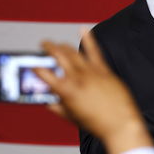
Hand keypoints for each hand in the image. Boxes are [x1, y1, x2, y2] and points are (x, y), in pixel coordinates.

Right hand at [34, 31, 153, 153]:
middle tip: (43, 44)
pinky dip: (88, 39)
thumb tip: (46, 101)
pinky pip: (95, 51)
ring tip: (56, 43)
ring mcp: (92, 72)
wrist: (121, 124)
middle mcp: (78, 78)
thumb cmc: (97, 124)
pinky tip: (83, 29)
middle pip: (59, 56)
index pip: (45, 74)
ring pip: (74, 52)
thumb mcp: (71, 117)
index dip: (36, 69)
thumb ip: (56, 107)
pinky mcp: (104, 70)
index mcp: (67, 91)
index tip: (33, 66)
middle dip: (48, 47)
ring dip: (63, 45)